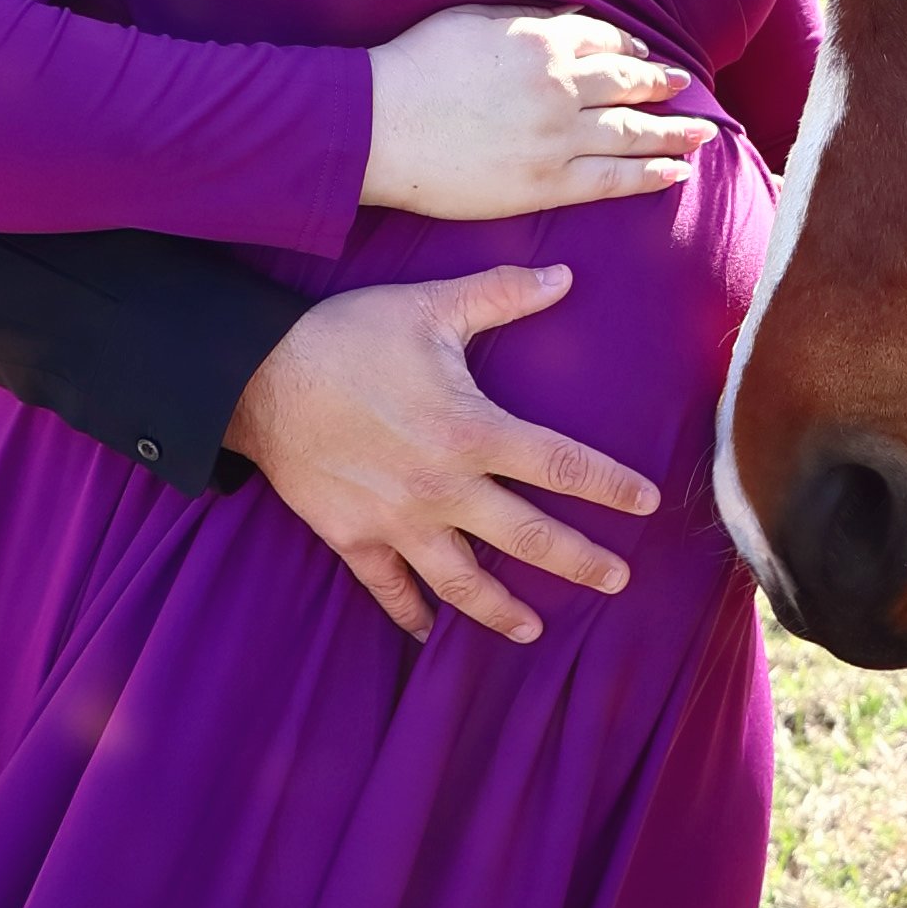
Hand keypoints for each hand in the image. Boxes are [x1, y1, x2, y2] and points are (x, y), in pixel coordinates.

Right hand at [226, 263, 658, 644]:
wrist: (259, 376)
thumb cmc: (349, 336)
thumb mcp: (430, 306)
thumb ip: (502, 294)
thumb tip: (566, 274)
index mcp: (473, 432)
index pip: (562, 466)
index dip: (611, 487)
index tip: (647, 504)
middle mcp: (444, 488)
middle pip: (529, 538)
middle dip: (580, 563)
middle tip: (618, 583)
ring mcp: (398, 521)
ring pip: (463, 582)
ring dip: (503, 611)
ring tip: (533, 630)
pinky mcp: (353, 537)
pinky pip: (389, 589)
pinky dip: (411, 613)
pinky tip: (429, 632)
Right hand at [362, 6, 713, 217]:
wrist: (379, 125)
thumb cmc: (415, 66)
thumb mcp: (473, 21)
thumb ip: (527, 19)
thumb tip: (569, 18)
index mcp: (542, 41)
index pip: (604, 42)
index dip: (630, 51)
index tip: (645, 57)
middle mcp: (560, 87)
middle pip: (628, 85)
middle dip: (663, 86)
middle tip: (687, 88)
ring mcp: (557, 138)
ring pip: (632, 133)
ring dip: (673, 132)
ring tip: (702, 134)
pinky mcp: (546, 184)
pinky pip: (613, 180)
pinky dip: (650, 174)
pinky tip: (676, 172)